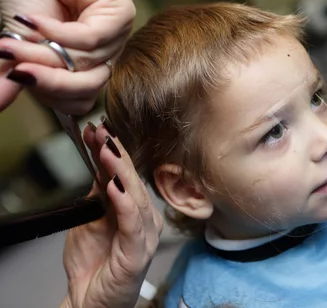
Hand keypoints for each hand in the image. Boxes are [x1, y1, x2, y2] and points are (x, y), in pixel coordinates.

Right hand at [0, 0, 134, 114]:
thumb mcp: (16, 45)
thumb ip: (13, 76)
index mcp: (85, 68)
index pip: (78, 102)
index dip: (50, 95)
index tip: (19, 77)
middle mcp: (105, 56)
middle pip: (86, 90)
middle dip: (48, 81)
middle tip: (18, 69)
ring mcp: (116, 37)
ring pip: (86, 65)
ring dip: (45, 54)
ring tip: (17, 38)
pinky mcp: (120, 14)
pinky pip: (92, 39)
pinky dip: (59, 33)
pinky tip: (36, 20)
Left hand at [61, 121, 162, 307]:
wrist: (88, 302)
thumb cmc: (94, 265)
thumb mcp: (90, 220)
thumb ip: (98, 194)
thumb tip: (100, 162)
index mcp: (136, 210)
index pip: (124, 175)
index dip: (113, 151)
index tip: (98, 129)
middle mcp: (146, 220)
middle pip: (133, 181)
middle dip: (117, 155)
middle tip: (103, 132)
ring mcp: (145, 236)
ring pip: (136, 198)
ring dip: (120, 172)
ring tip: (107, 151)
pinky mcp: (138, 254)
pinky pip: (132, 224)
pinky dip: (124, 204)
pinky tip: (114, 187)